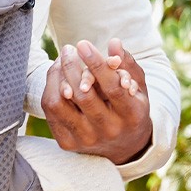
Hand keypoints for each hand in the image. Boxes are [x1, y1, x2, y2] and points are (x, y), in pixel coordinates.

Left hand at [41, 38, 151, 164]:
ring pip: (61, 103)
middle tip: (68, 49)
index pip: (112, 86)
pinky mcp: (67, 143)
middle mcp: (109, 130)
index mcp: (132, 115)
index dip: (96, 63)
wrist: (123, 147)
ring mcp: (86, 139)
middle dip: (72, 66)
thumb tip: (114, 43)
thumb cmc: (130, 108)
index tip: (83, 44)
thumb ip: (128, 64)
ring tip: (62, 60)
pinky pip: (51, 111)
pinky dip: (51, 88)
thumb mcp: (139, 87)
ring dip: (58, 76)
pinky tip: (57, 75)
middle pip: (83, 95)